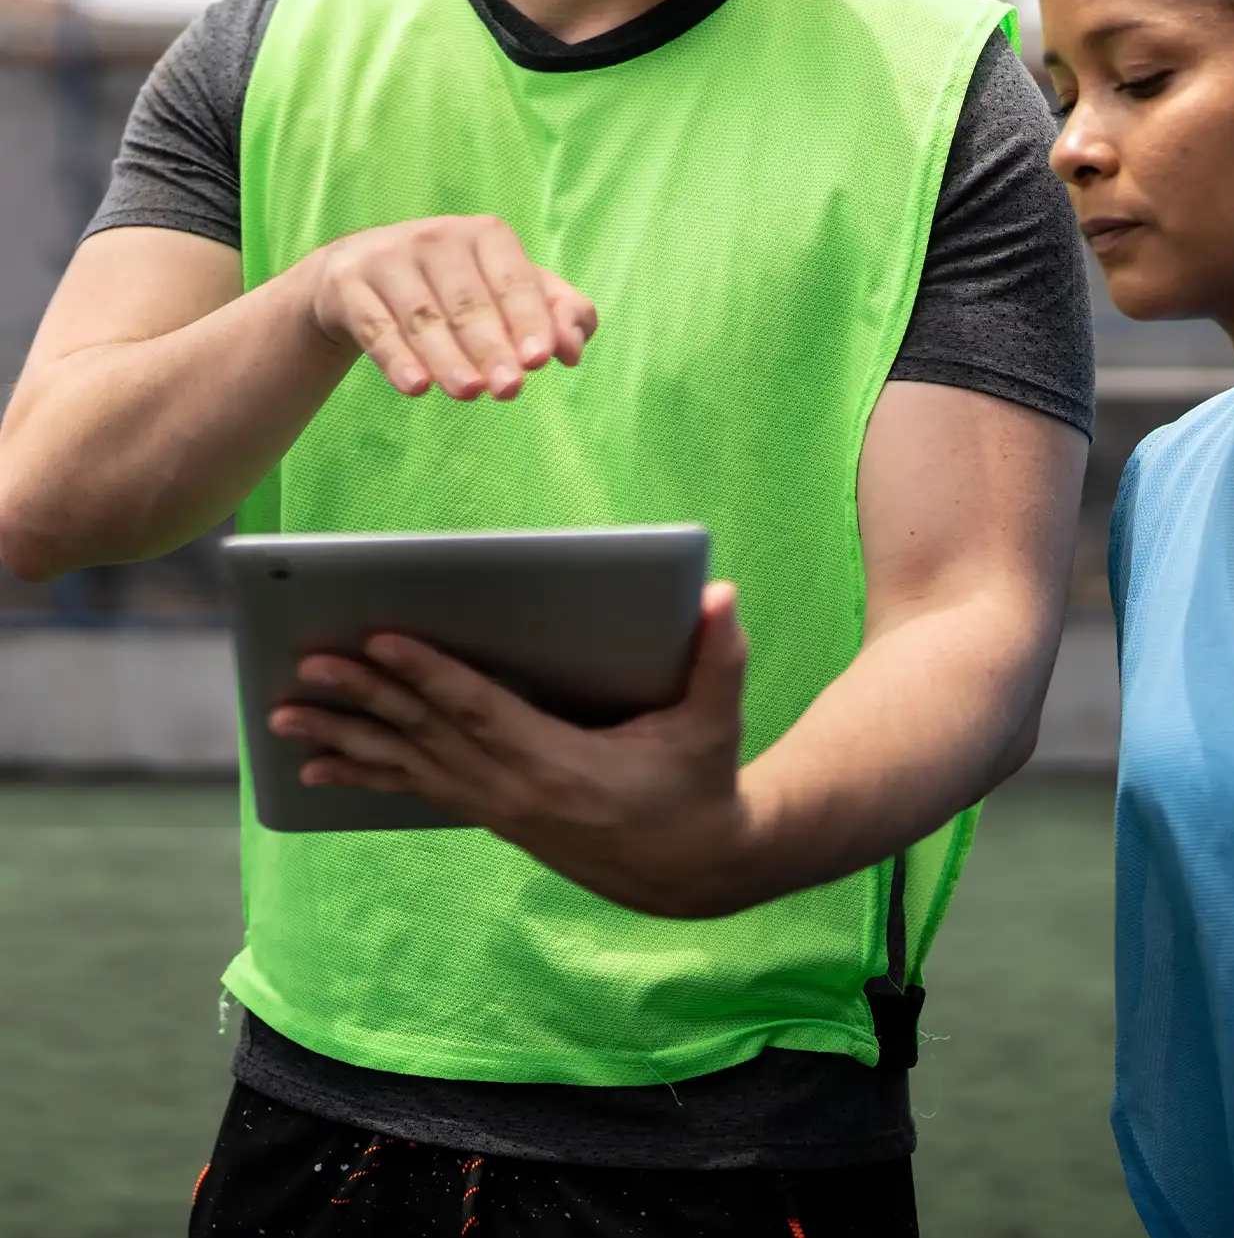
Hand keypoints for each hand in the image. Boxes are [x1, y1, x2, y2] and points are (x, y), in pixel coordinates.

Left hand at [269, 583, 753, 917]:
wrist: (690, 871)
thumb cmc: (700, 782)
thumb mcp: (716, 722)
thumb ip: (720, 657)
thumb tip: (723, 593)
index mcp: (559, 764)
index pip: (481, 710)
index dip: (429, 674)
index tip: (380, 640)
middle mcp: (514, 791)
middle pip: (426, 735)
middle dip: (362, 697)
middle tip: (306, 663)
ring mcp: (496, 808)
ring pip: (406, 765)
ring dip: (342, 737)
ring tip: (280, 715)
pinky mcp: (490, 814)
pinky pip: (414, 789)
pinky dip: (362, 774)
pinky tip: (316, 767)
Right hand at [307, 215, 596, 400]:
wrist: (356, 277)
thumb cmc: (453, 288)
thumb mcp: (506, 291)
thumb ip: (556, 314)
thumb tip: (573, 351)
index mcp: (484, 236)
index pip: (513, 280)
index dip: (529, 319)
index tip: (541, 360)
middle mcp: (436, 238)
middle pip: (469, 302)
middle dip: (492, 347)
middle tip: (510, 389)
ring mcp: (388, 258)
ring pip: (423, 317)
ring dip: (448, 358)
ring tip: (469, 393)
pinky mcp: (348, 284)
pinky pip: (377, 326)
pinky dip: (397, 358)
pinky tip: (416, 387)